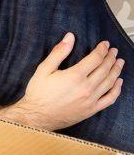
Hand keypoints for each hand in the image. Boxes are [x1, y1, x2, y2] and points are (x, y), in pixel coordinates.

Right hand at [4, 33, 122, 130]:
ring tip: (119, 62)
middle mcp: (86, 87)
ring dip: (116, 70)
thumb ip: (58, 53)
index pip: (95, 58)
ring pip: (110, 82)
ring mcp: (90, 100)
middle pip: (105, 69)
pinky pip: (110, 99)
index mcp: (75, 76)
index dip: (102, 49)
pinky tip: (118, 82)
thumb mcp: (44, 69)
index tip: (105, 45)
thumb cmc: (38, 94)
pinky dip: (117, 89)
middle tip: (113, 51)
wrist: (36, 117)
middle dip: (110, 57)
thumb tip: (69, 38)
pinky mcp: (91, 110)